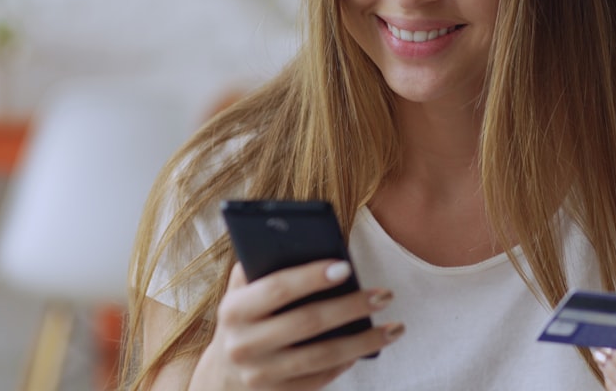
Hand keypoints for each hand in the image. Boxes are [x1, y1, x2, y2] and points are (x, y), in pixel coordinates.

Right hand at [202, 260, 402, 390]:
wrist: (222, 379)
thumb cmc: (243, 320)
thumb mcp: (240, 293)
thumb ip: (262, 267)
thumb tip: (306, 239)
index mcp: (234, 310)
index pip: (277, 288)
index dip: (312, 276)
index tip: (347, 267)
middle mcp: (243, 345)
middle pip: (307, 322)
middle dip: (350, 307)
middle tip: (384, 295)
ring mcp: (261, 375)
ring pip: (322, 356)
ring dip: (363, 341)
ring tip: (394, 327)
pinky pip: (321, 378)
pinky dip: (347, 361)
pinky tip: (368, 345)